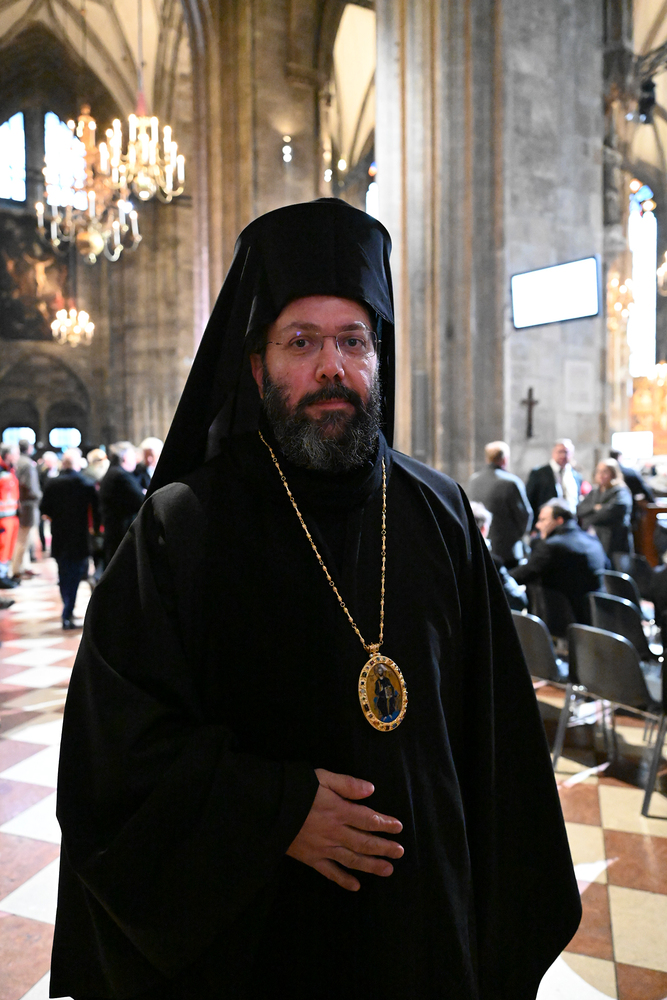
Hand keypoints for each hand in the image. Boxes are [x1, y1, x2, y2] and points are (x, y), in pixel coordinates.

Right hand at [286, 768, 403, 891]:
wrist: (268, 810)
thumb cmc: (296, 790)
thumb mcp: (321, 778)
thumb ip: (347, 784)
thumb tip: (371, 790)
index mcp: (338, 811)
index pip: (368, 819)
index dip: (385, 823)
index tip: (398, 828)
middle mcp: (334, 832)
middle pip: (364, 842)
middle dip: (384, 847)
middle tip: (400, 852)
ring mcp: (323, 848)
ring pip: (352, 859)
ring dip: (371, 865)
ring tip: (388, 870)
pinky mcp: (311, 859)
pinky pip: (330, 872)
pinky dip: (343, 880)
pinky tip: (356, 887)